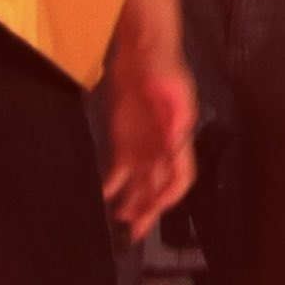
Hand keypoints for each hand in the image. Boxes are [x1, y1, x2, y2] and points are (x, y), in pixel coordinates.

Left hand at [101, 39, 201, 235]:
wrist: (141, 51)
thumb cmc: (162, 66)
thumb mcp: (173, 87)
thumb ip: (177, 115)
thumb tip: (177, 144)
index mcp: (178, 138)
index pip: (180, 177)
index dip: (170, 196)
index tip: (156, 211)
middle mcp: (163, 148)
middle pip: (159, 187)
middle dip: (149, 210)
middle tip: (133, 233)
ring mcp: (144, 145)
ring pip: (140, 184)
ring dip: (132, 203)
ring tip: (119, 222)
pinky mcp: (125, 140)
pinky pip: (120, 171)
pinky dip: (113, 186)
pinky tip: (104, 197)